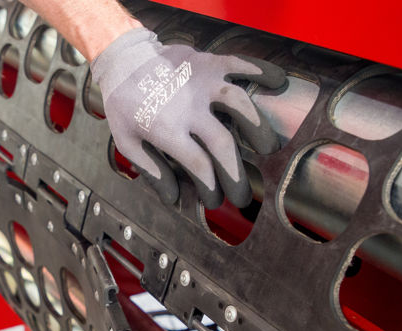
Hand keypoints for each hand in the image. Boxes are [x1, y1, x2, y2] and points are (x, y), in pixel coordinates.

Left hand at [91, 29, 285, 208]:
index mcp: (167, 129)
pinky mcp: (209, 62)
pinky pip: (240, 65)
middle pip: (222, 145)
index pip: (198, 165)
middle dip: (235, 175)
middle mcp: (189, 107)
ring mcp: (202, 82)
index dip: (210, 188)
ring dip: (257, 128)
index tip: (215, 201)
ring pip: (239, 104)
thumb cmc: (124, 103)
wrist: (123, 59)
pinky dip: (261, 72)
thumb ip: (151, 170)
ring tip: (269, 148)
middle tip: (242, 196)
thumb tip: (174, 199)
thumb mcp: (127, 141)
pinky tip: (279, 83)